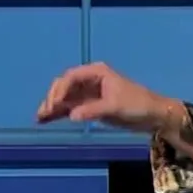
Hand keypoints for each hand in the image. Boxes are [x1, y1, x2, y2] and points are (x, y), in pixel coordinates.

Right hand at [36, 62, 178, 133]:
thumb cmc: (137, 105)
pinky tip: (46, 120)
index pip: (71, 77)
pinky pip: (70, 107)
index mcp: (97, 72)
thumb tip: (72, 115)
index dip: (61, 89)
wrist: (153, 116)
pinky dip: (59, 113)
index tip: (55, 104)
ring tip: (39, 118)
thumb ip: (93, 110)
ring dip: (52, 106)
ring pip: (65, 97)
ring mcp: (88, 93)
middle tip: (46, 112)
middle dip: (53, 97)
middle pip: (64, 86)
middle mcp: (89, 80)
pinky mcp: (89, 106)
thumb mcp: (115, 106)